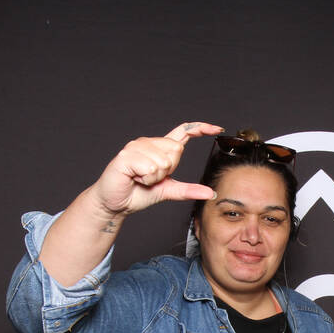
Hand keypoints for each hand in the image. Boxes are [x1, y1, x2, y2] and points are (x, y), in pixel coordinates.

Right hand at [91, 122, 223, 214]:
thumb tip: (210, 193)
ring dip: (154, 177)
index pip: (183, 132)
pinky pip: (149, 167)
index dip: (200, 129)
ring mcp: (136, 146)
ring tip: (140, 179)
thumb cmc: (138, 193)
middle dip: (167, 171)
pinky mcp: (126, 155)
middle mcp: (148, 142)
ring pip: (163, 161)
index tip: (217, 129)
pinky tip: (134, 178)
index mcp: (160, 148)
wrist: (116, 203)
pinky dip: (145, 178)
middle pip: (176, 150)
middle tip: (150, 178)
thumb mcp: (168, 191)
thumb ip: (188, 190)